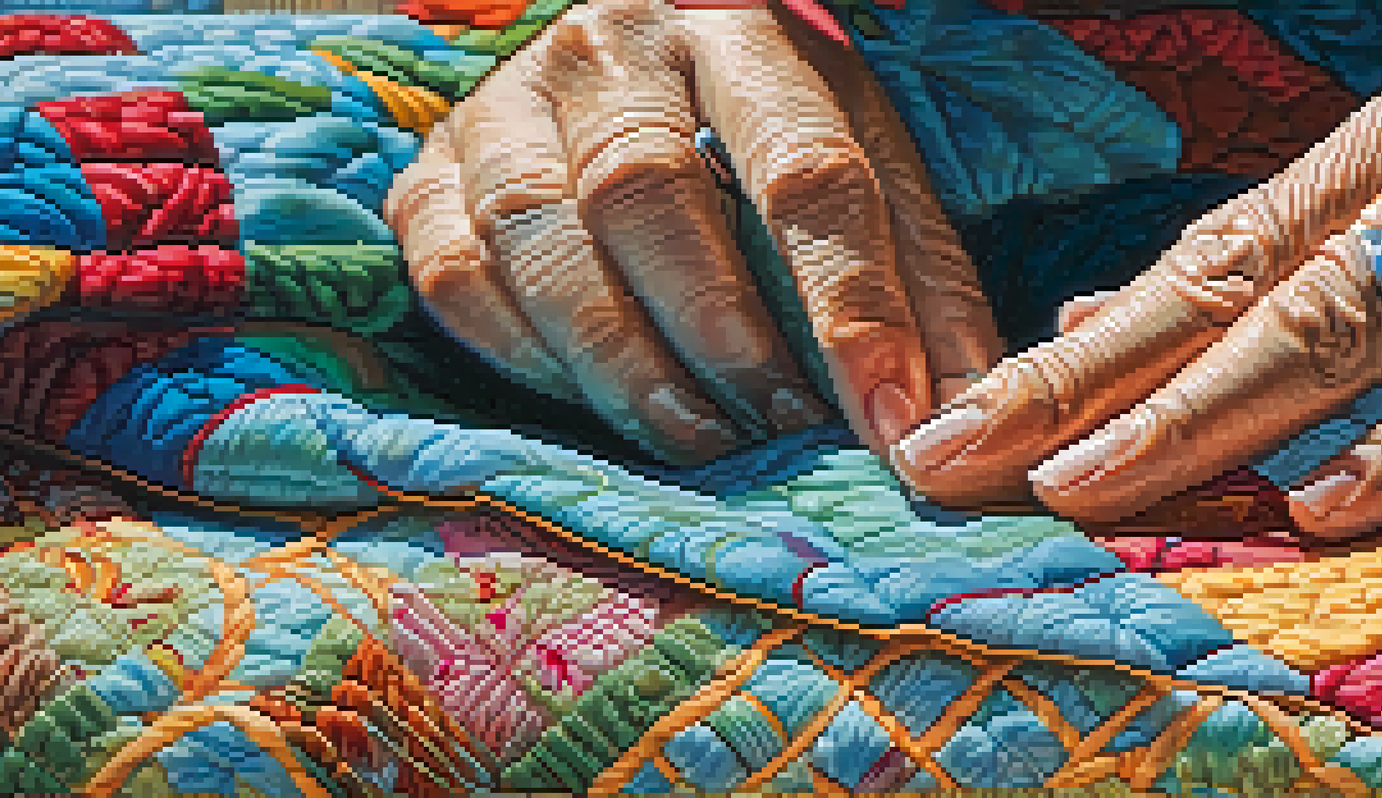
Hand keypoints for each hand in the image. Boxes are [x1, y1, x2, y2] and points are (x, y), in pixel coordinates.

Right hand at [386, 0, 1001, 464]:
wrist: (625, 69)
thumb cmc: (761, 131)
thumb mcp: (859, 164)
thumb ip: (915, 282)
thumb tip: (952, 417)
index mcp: (739, 29)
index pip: (800, 167)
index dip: (848, 303)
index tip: (887, 416)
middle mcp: (609, 48)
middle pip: (647, 192)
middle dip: (721, 333)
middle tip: (780, 426)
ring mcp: (504, 105)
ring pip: (537, 236)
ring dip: (621, 361)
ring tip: (699, 435)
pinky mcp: (429, 173)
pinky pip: (455, 274)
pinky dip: (524, 355)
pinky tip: (595, 396)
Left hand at [895, 15, 1381, 540]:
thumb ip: (1257, 255)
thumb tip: (1088, 319)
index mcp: (1363, 176)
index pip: (1182, 285)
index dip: (1061, 365)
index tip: (954, 434)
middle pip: (1225, 309)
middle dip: (1087, 397)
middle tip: (968, 464)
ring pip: (1340, 334)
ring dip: (1207, 420)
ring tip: (1089, 486)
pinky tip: (1329, 507)